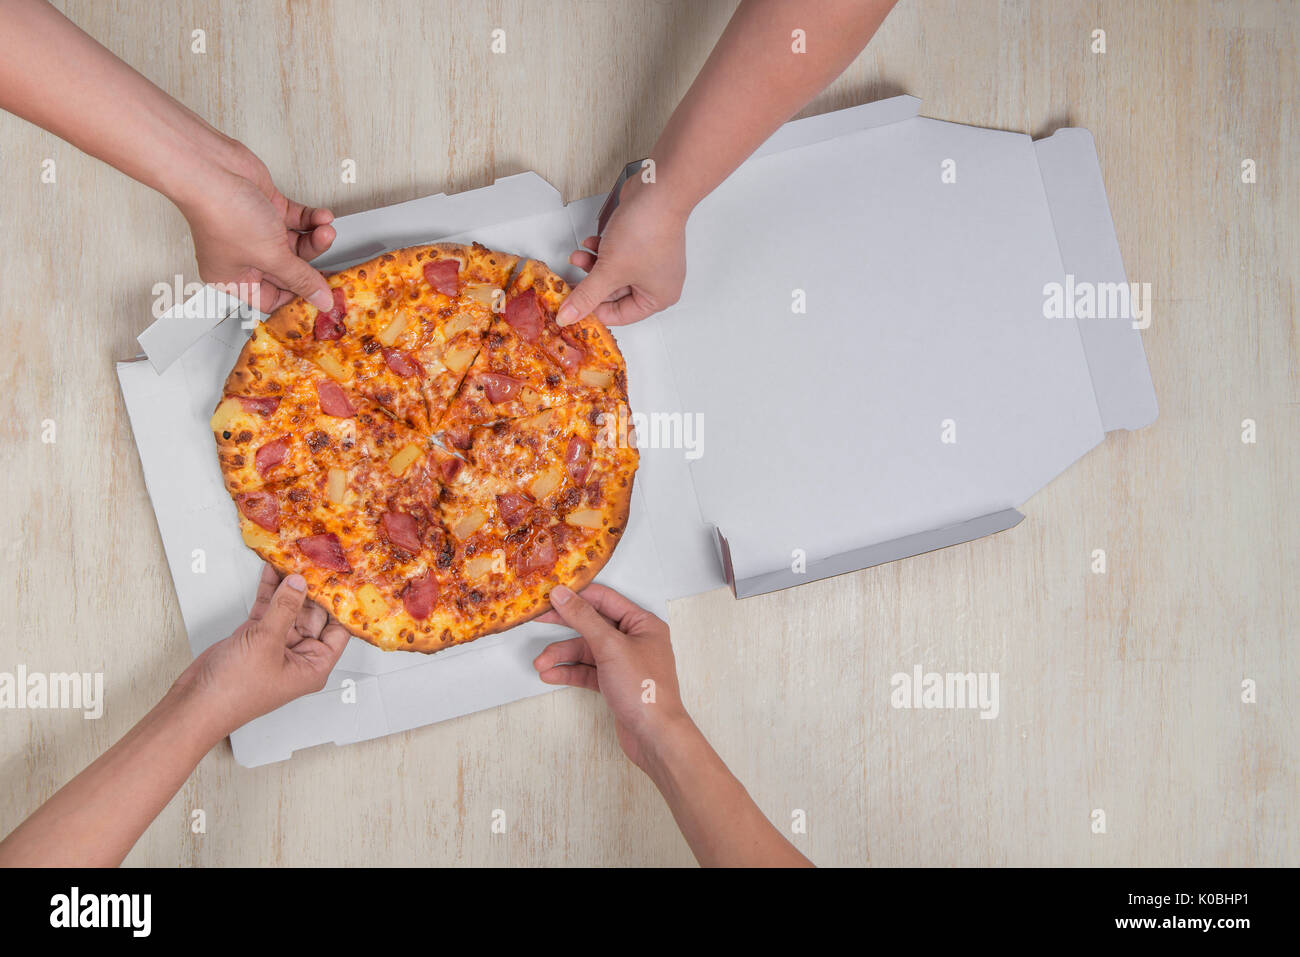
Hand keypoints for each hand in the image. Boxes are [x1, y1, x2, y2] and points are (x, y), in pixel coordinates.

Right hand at [177, 145, 336, 314]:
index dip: (298, 297)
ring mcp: (255, 230)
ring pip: (295, 244)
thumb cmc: (223, 212)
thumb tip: (321, 300)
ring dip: (316, 238)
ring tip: (326, 230)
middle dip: (311, 264)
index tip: (322, 295)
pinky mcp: (266, 207)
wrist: (212, 167)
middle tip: (333, 264)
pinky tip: (322, 217)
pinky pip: (296, 220)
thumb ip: (301, 279)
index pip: (274, 299)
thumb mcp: (271, 256)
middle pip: (288, 271)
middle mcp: (243, 256)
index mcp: (233, 278)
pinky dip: (311, 219)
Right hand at [179, 564, 349, 737]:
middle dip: (313, 589)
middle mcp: (299, 655)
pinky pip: (269, 608)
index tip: (344, 579)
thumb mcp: (266, 643)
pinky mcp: (256, 636)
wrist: (196, 702)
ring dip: (290, 585)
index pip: (338, 630)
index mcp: (314, 666)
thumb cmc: (235, 690)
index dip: (341, 606)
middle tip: (317, 560)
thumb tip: (300, 583)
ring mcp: (277, 644)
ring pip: (290, 608)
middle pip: (314, 614)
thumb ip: (285, 609)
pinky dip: (270, 590)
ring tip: (296, 557)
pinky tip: (272, 569)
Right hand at [533, 584, 688, 769]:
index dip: (577, 596)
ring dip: (562, 656)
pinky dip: (570, 672)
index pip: (605, 600)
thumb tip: (563, 595)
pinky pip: (588, 671)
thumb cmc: (645, 690)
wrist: (654, 736)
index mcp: (643, 624)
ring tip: (541, 664)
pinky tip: (551, 674)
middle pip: (593, 625)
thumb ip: (584, 618)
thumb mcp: (610, 646)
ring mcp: (624, 663)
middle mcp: (635, 640)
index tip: (551, 595)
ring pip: (587, 651)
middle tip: (539, 620)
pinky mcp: (615, 683)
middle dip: (564, 627)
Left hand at [556, 177, 688, 327]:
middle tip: (570, 282)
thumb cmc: (647, 230)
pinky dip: (602, 251)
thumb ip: (586, 296)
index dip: (593, 311)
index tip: (572, 306)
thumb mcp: (609, 270)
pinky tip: (591, 244)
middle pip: (614, 294)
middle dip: (590, 283)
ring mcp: (651, 262)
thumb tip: (569, 317)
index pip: (619, 316)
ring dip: (592, 265)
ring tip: (578, 257)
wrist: (657, 190)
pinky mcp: (643, 243)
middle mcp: (658, 282)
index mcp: (658, 298)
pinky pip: (618, 255)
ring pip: (613, 272)